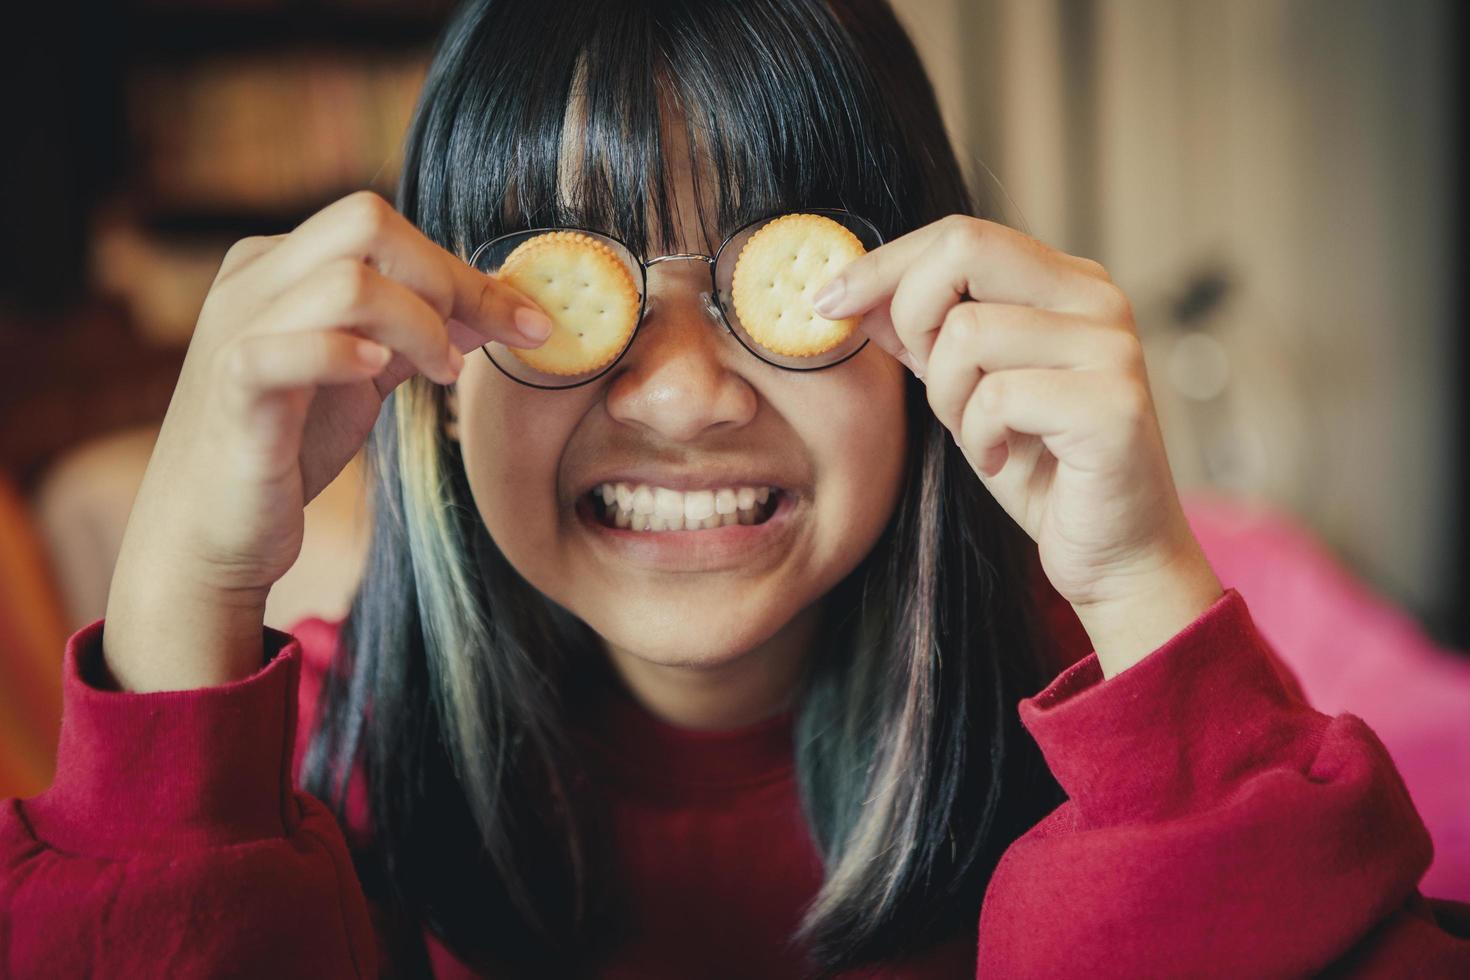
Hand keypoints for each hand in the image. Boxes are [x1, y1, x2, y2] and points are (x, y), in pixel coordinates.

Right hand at [105, 191, 551, 690]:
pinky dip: (347, 356)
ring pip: (347, 281)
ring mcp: (236, 329)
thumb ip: (418, 330)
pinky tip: (378, 375)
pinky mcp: (234, 390)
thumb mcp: (364, 372)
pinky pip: (290, 349)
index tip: (528, 322)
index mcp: (281, 263)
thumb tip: (498, 305)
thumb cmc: (287, 444)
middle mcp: (252, 280)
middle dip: (447, 281)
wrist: (212, 530)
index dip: (464, 270)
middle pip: (367, 223)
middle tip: (477, 346)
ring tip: (442, 374)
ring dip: (420, 325)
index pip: (384, 227)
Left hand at [814, 215, 1221, 675]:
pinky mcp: (1113, 405)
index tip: (826, 304)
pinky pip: (997, 397)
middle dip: (912, 314)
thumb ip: (921, 335)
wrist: (1113, 551)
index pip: (959, 235)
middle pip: (964, 249)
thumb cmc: (1040, 468)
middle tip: (924, 376)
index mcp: (1066, 282)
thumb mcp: (963, 389)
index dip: (882, 264)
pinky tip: (1004, 460)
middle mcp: (1097, 298)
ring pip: (968, 331)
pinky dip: (980, 438)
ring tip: (979, 433)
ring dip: (948, 395)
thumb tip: (850, 293)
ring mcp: (1111, 347)